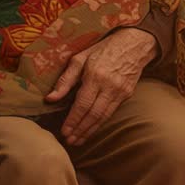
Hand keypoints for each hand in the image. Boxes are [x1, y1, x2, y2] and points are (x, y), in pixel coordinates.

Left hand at [46, 28, 157, 145]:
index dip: (73, 120)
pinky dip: (100, 123)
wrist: (134, 44)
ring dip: (90, 130)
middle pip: (93, 114)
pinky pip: (112, 113)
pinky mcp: (127, 94)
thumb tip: (50, 99)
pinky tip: (91, 129)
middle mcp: (109, 86)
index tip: (64, 132)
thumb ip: (65, 80)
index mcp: (95, 76)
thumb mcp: (80, 58)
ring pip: (104, 117)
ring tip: (78, 140)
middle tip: (69, 141)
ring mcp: (120, 91)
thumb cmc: (103, 49)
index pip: (82, 104)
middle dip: (80, 130)